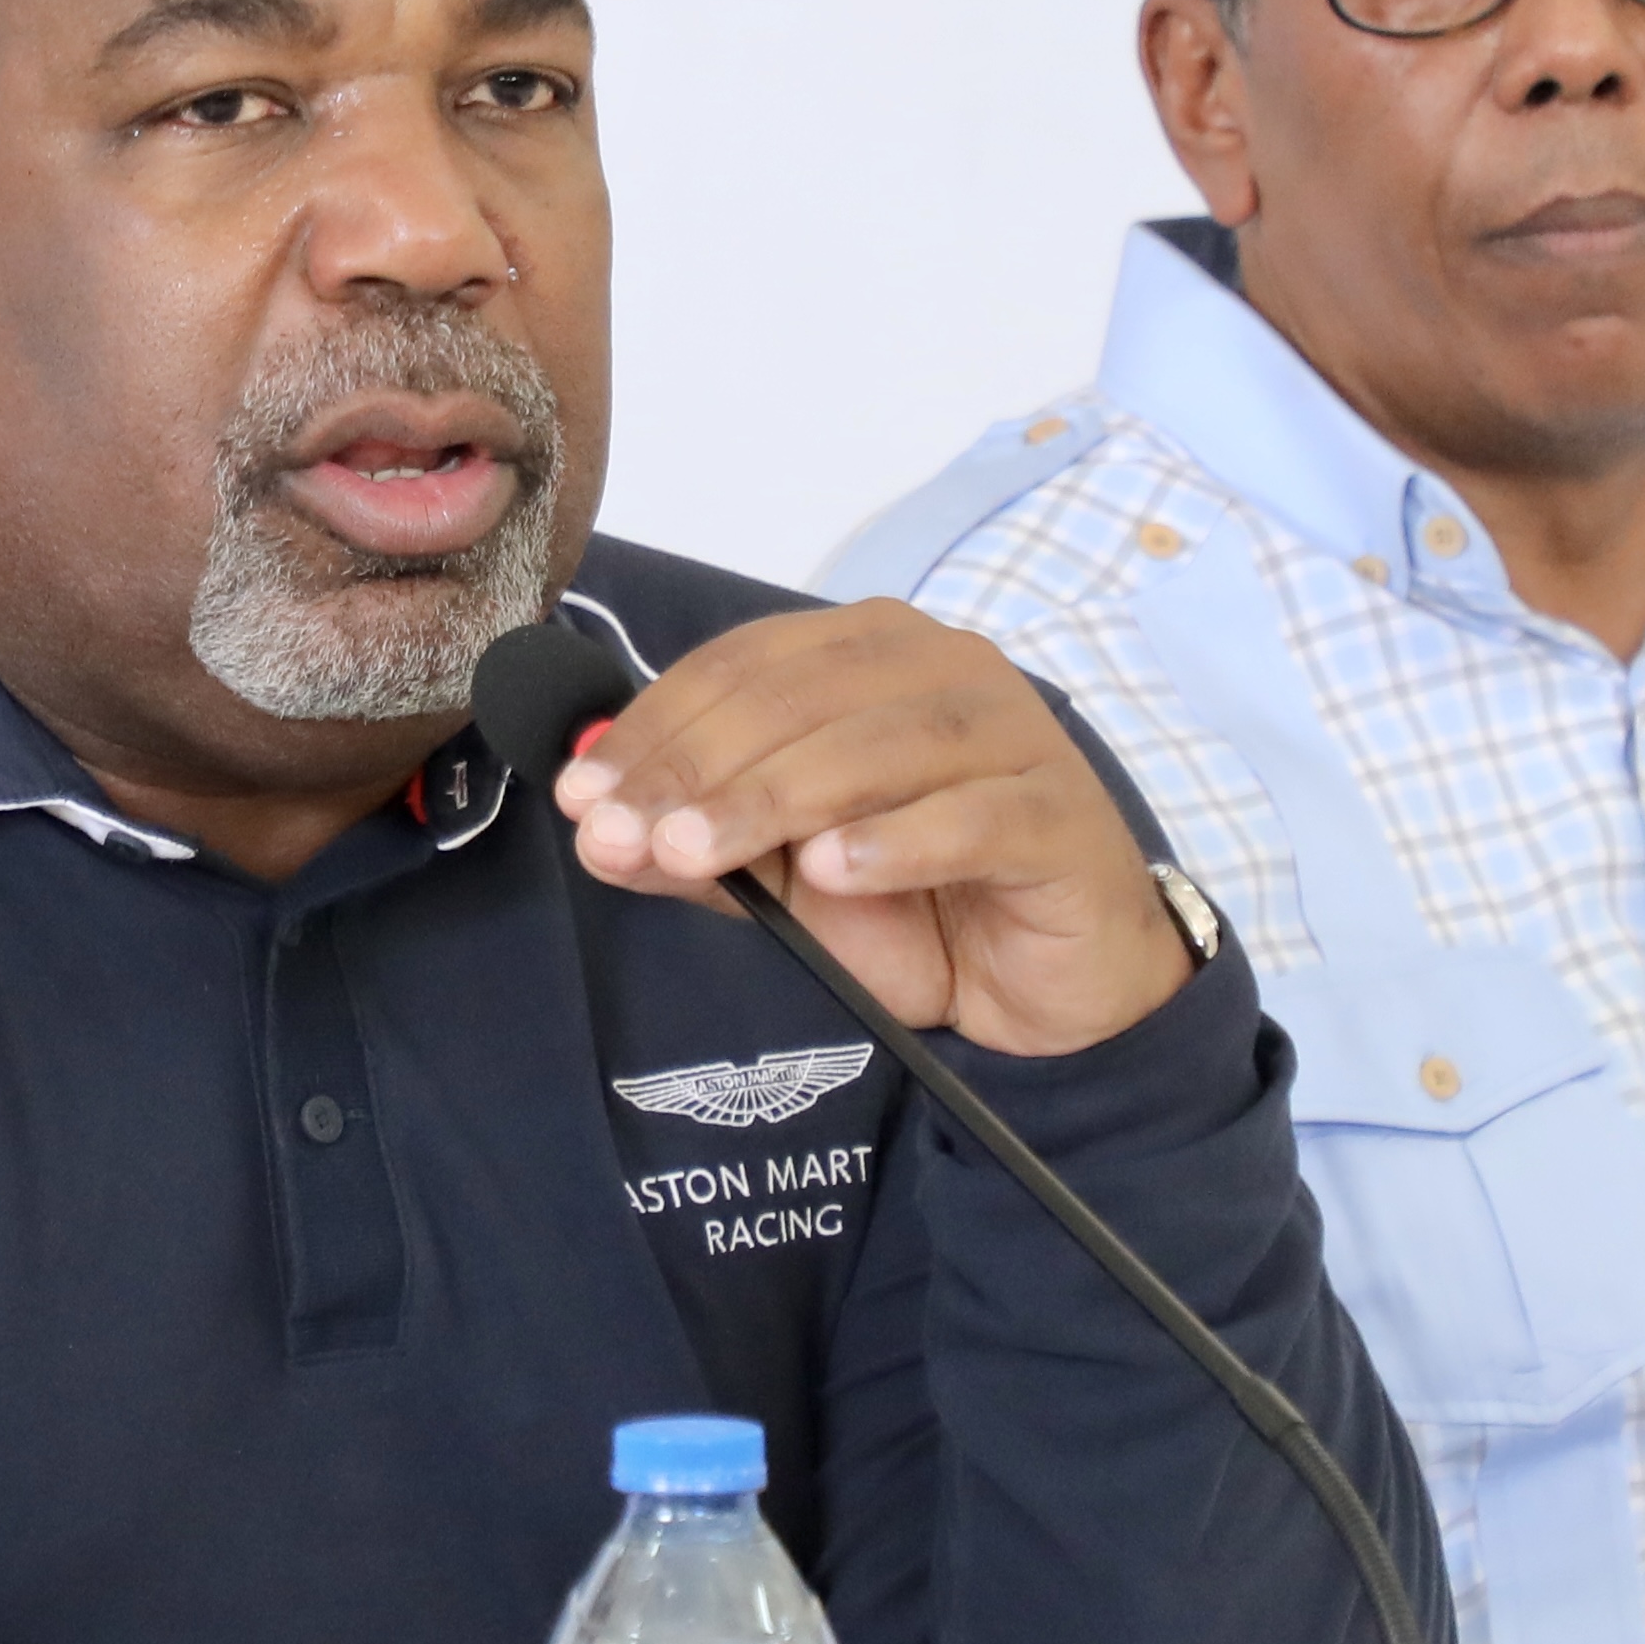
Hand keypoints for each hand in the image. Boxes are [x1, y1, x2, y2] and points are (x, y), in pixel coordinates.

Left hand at [555, 601, 1191, 1057]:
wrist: (1046, 990)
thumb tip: (597, 828)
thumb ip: (698, 848)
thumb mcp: (783, 881)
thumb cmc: (916, 910)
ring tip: (692, 854)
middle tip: (620, 834)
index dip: (655, 727)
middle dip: (695, 767)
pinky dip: (894, 841)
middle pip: (801, 696)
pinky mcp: (1061, 814)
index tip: (583, 798)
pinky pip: (972, 816)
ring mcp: (1014, 734)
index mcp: (872, 653)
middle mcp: (946, 668)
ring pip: (877, 745)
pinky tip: (830, 870)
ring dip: (771, 799)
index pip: (744, 665)